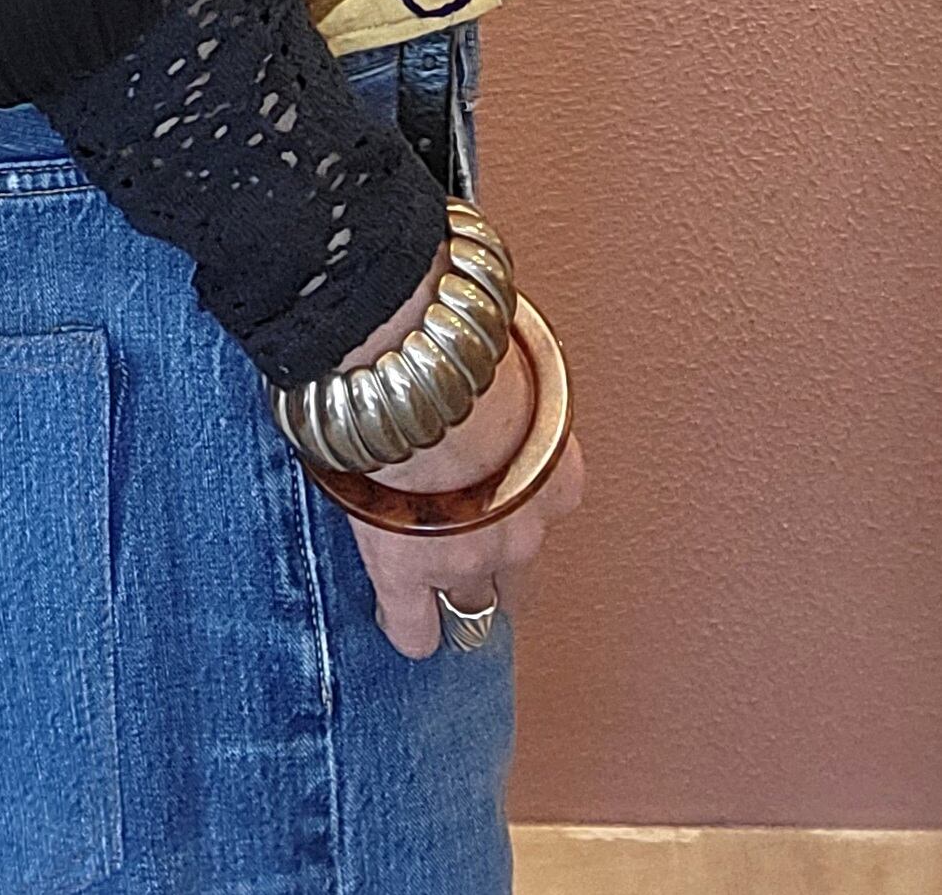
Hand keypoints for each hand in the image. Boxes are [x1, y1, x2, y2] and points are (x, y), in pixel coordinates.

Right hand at [332, 247, 586, 658]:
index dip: (519, 496)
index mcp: (555, 471)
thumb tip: (494, 335)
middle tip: (462, 528)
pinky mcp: (406, 572)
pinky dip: (410, 627)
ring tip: (435, 580)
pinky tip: (408, 628)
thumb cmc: (461, 338)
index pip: (551, 505)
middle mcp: (523, 525)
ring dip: (453, 585)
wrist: (417, 365)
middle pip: (515, 560)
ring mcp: (466, 556)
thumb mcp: (506, 352)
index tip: (498, 486)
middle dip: (491, 547)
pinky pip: (412, 625)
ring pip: (471, 600)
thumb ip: (505, 367)